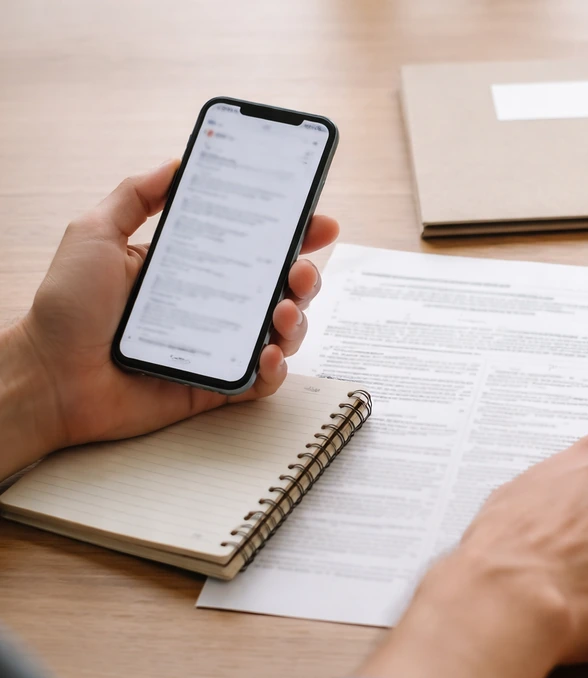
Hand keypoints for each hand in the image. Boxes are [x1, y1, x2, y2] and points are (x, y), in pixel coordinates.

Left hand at [0, 159, 338, 477]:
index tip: (317, 222)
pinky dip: (276, 369)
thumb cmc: (65, 310)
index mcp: (193, 267)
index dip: (293, 234)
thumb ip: (134, 195)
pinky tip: (265, 354)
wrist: (50, 377)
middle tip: (299, 272)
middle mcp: (214, 304)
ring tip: (283, 313)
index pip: (255, 246)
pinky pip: (263, 380)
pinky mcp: (218, 386)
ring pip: (282, 332)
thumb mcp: (95, 234)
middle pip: (281, 288)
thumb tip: (177, 163)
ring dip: (297, 320)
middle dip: (305, 276)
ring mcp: (219, 346)